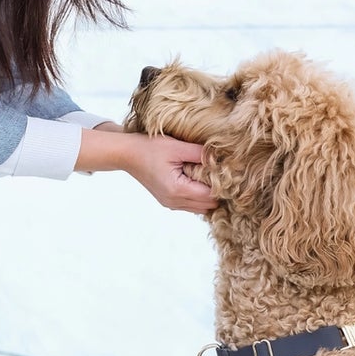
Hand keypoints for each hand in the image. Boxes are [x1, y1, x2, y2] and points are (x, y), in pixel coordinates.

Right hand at [75, 128, 213, 213]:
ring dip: (207, 196)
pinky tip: (197, 181)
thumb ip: (200, 153)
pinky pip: (190, 205)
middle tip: (220, 173)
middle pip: (208, 206)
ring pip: (200, 208)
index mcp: (178, 190)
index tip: (226, 172)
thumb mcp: (176, 147)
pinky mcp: (168, 201)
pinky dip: (197, 197)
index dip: (222, 186)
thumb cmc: (150, 148)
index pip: (211, 196)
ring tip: (209, 177)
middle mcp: (174, 202)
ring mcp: (170, 203)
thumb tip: (220, 157)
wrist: (128, 154)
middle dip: (216, 192)